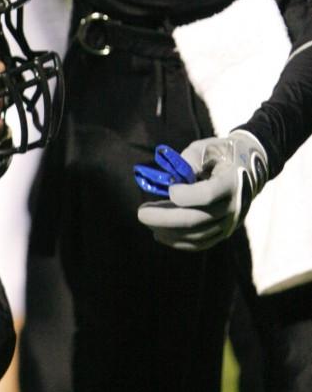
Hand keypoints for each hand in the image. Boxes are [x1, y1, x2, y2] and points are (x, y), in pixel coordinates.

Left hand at [137, 130, 268, 249]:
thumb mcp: (205, 148)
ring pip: (196, 235)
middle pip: (196, 219)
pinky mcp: (225, 232)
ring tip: (148, 220)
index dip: (184, 194)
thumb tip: (169, 181)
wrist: (250, 168)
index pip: (207, 195)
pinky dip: (179, 242)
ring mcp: (231, 223)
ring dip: (168, 230)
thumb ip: (187, 162)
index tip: (169, 188)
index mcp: (232, 182)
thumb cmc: (221, 153)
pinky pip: (201, 243)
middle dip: (164, 218)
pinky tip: (161, 234)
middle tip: (141, 213)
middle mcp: (234, 206)